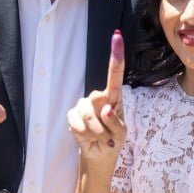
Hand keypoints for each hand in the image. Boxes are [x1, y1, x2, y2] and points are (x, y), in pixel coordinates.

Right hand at [68, 31, 126, 166]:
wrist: (99, 156)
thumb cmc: (113, 140)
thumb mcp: (121, 133)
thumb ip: (116, 121)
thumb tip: (106, 108)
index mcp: (114, 97)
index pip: (115, 73)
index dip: (115, 55)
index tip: (117, 36)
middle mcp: (97, 97)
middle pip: (97, 97)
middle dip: (104, 120)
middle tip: (108, 134)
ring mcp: (83, 106)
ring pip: (87, 111)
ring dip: (96, 130)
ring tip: (99, 137)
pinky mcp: (72, 116)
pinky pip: (77, 122)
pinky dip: (85, 134)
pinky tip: (88, 138)